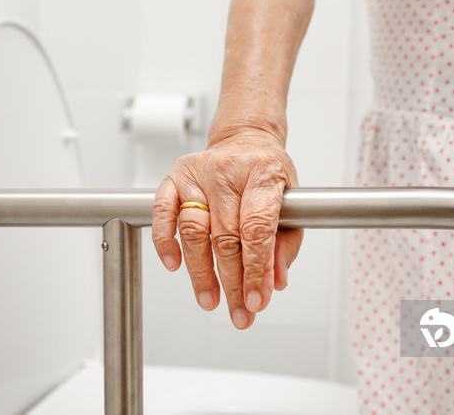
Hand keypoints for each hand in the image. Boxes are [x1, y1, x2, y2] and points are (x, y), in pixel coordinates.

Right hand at [152, 133, 302, 329]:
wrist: (244, 141)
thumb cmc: (266, 174)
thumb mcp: (291, 202)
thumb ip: (285, 243)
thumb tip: (275, 283)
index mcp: (263, 174)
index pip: (257, 228)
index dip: (256, 269)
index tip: (256, 300)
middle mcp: (228, 172)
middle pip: (226, 236)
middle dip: (232, 282)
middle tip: (238, 313)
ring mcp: (197, 174)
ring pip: (193, 231)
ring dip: (200, 272)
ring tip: (210, 300)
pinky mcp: (174, 177)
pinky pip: (162, 212)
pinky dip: (164, 241)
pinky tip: (173, 265)